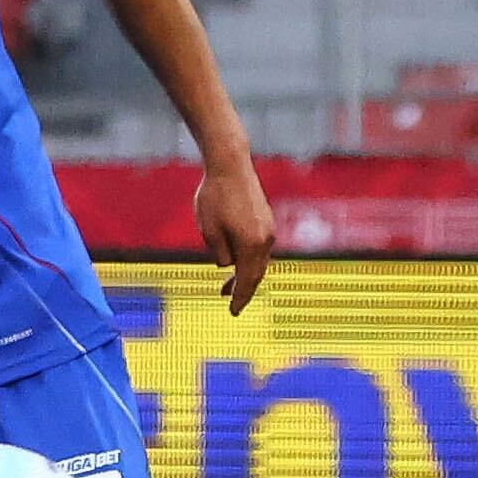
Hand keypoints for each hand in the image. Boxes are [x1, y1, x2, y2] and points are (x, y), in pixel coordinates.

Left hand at [196, 154, 275, 314]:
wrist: (230, 165)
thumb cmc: (215, 196)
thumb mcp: (209, 230)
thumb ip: (219, 253)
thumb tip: (227, 265)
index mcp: (252, 244)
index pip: (247, 280)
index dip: (240, 298)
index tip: (234, 312)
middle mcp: (266, 239)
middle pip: (256, 273)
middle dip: (243, 290)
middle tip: (232, 304)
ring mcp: (268, 228)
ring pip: (259, 260)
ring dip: (245, 274)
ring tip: (228, 286)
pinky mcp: (266, 220)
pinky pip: (259, 248)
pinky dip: (249, 259)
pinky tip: (236, 262)